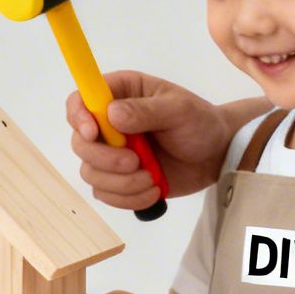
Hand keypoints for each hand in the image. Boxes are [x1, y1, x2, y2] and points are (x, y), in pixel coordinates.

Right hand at [68, 71, 232, 209]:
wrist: (216, 156)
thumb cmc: (200, 123)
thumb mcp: (179, 110)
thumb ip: (146, 111)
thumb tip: (111, 115)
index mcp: (120, 94)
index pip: (80, 100)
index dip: (78, 116)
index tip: (93, 133)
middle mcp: (109, 123)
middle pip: (81, 143)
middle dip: (105, 159)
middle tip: (136, 163)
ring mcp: (112, 153)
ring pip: (90, 172)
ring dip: (120, 183)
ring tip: (152, 180)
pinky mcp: (119, 179)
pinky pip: (106, 194)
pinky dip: (128, 198)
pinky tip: (153, 191)